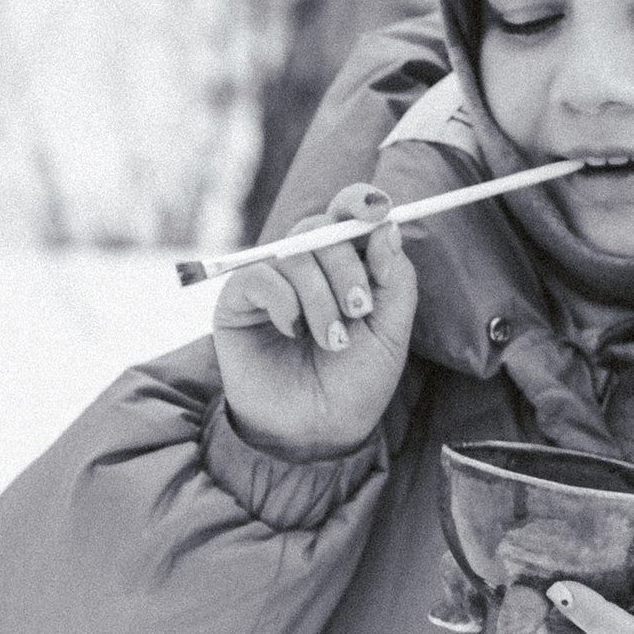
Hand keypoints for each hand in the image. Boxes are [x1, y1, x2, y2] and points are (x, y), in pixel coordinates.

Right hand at [214, 185, 418, 460]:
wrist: (316, 431)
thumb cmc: (354, 383)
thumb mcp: (390, 332)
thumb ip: (394, 279)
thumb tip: (388, 226)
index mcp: (347, 265)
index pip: (349, 212)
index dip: (361, 202)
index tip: (377, 211)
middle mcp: (308, 265)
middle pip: (324, 228)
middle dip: (348, 268)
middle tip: (358, 310)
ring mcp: (272, 279)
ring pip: (297, 253)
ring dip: (321, 298)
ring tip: (331, 340)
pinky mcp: (239, 299)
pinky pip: (261, 275)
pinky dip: (284, 302)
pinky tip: (293, 333)